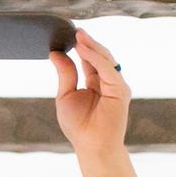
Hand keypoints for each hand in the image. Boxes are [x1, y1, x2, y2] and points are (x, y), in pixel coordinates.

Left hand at [50, 28, 130, 155]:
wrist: (91, 146)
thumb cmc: (79, 125)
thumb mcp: (66, 95)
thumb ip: (65, 73)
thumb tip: (55, 53)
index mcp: (96, 82)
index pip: (89, 59)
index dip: (81, 46)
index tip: (70, 34)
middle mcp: (108, 82)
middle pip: (99, 56)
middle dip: (88, 43)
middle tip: (75, 30)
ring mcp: (116, 85)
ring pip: (105, 59)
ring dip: (92, 46)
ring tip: (78, 36)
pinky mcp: (120, 90)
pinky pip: (107, 69)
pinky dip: (95, 58)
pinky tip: (82, 49)